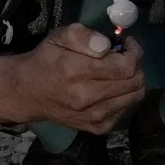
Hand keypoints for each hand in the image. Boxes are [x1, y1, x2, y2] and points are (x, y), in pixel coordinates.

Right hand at [9, 23, 144, 133]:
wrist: (28, 92)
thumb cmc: (46, 60)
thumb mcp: (59, 36)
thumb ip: (83, 36)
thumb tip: (107, 45)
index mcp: (77, 72)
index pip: (125, 67)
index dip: (134, 52)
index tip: (127, 44)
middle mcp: (87, 98)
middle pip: (135, 83)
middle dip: (136, 65)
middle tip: (123, 57)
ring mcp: (93, 117)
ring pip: (134, 97)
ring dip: (132, 81)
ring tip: (118, 72)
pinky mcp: (96, 128)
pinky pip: (125, 111)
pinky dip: (123, 97)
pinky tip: (110, 89)